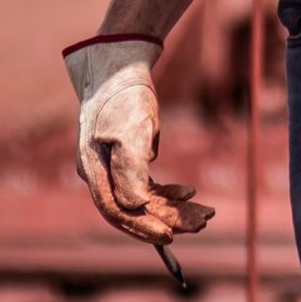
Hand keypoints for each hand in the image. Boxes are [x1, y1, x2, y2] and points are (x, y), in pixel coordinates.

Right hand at [65, 37, 212, 244]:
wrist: (119, 65)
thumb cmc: (125, 97)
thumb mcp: (131, 131)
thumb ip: (131, 171)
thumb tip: (136, 207)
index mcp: (94, 170)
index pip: (117, 211)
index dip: (142, 226)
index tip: (171, 236)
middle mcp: (100, 174)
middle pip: (134, 209)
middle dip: (169, 218)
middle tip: (203, 223)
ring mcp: (112, 167)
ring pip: (144, 200)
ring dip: (174, 208)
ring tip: (206, 213)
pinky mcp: (125, 158)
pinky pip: (146, 186)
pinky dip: (168, 192)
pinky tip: (189, 192)